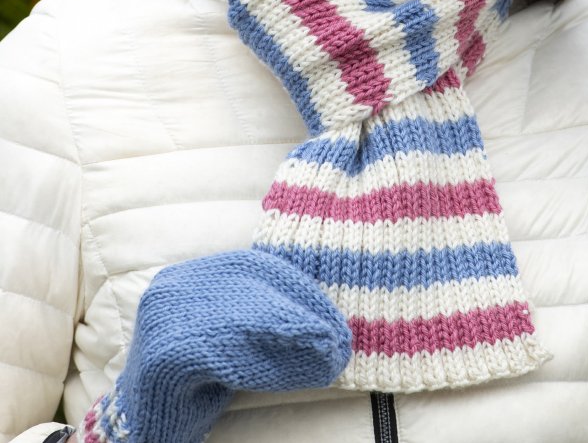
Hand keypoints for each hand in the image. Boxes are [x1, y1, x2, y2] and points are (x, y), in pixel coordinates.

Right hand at [77, 250, 351, 442]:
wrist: (143, 430)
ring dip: (294, 335)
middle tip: (338, 336)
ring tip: (328, 351)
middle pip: (251, 288)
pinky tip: (297, 367)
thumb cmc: (193, 385)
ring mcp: (162, 318)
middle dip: (301, 310)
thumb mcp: (231, 339)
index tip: (333, 312)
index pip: (253, 267)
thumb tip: (326, 320)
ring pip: (243, 317)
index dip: (298, 288)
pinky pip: (228, 352)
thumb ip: (262, 317)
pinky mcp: (165, 355)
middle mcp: (170, 289)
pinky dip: (268, 360)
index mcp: (186, 276)